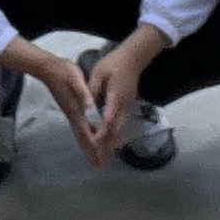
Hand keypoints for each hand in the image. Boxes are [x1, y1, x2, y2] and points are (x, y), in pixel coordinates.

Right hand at [1, 37, 100, 154]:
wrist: (48, 68)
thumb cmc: (63, 71)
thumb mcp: (75, 78)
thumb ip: (83, 91)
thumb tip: (89, 105)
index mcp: (76, 110)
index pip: (86, 132)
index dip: (93, 145)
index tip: (99, 158)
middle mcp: (73, 115)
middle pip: (82, 138)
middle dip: (90, 152)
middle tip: (98, 165)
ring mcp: (71, 113)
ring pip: (80, 134)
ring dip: (88, 146)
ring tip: (96, 157)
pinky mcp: (71, 109)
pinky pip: (80, 128)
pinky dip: (86, 136)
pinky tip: (91, 137)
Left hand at [79, 32, 158, 163]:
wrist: (133, 58)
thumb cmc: (113, 63)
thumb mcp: (99, 72)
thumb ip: (92, 89)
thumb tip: (86, 105)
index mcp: (116, 95)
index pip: (109, 117)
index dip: (102, 131)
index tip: (94, 143)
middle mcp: (124, 105)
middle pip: (116, 129)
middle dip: (107, 145)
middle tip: (98, 161)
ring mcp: (128, 107)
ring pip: (120, 129)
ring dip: (112, 144)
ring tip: (104, 160)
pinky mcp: (128, 107)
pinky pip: (122, 125)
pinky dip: (115, 137)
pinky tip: (111, 146)